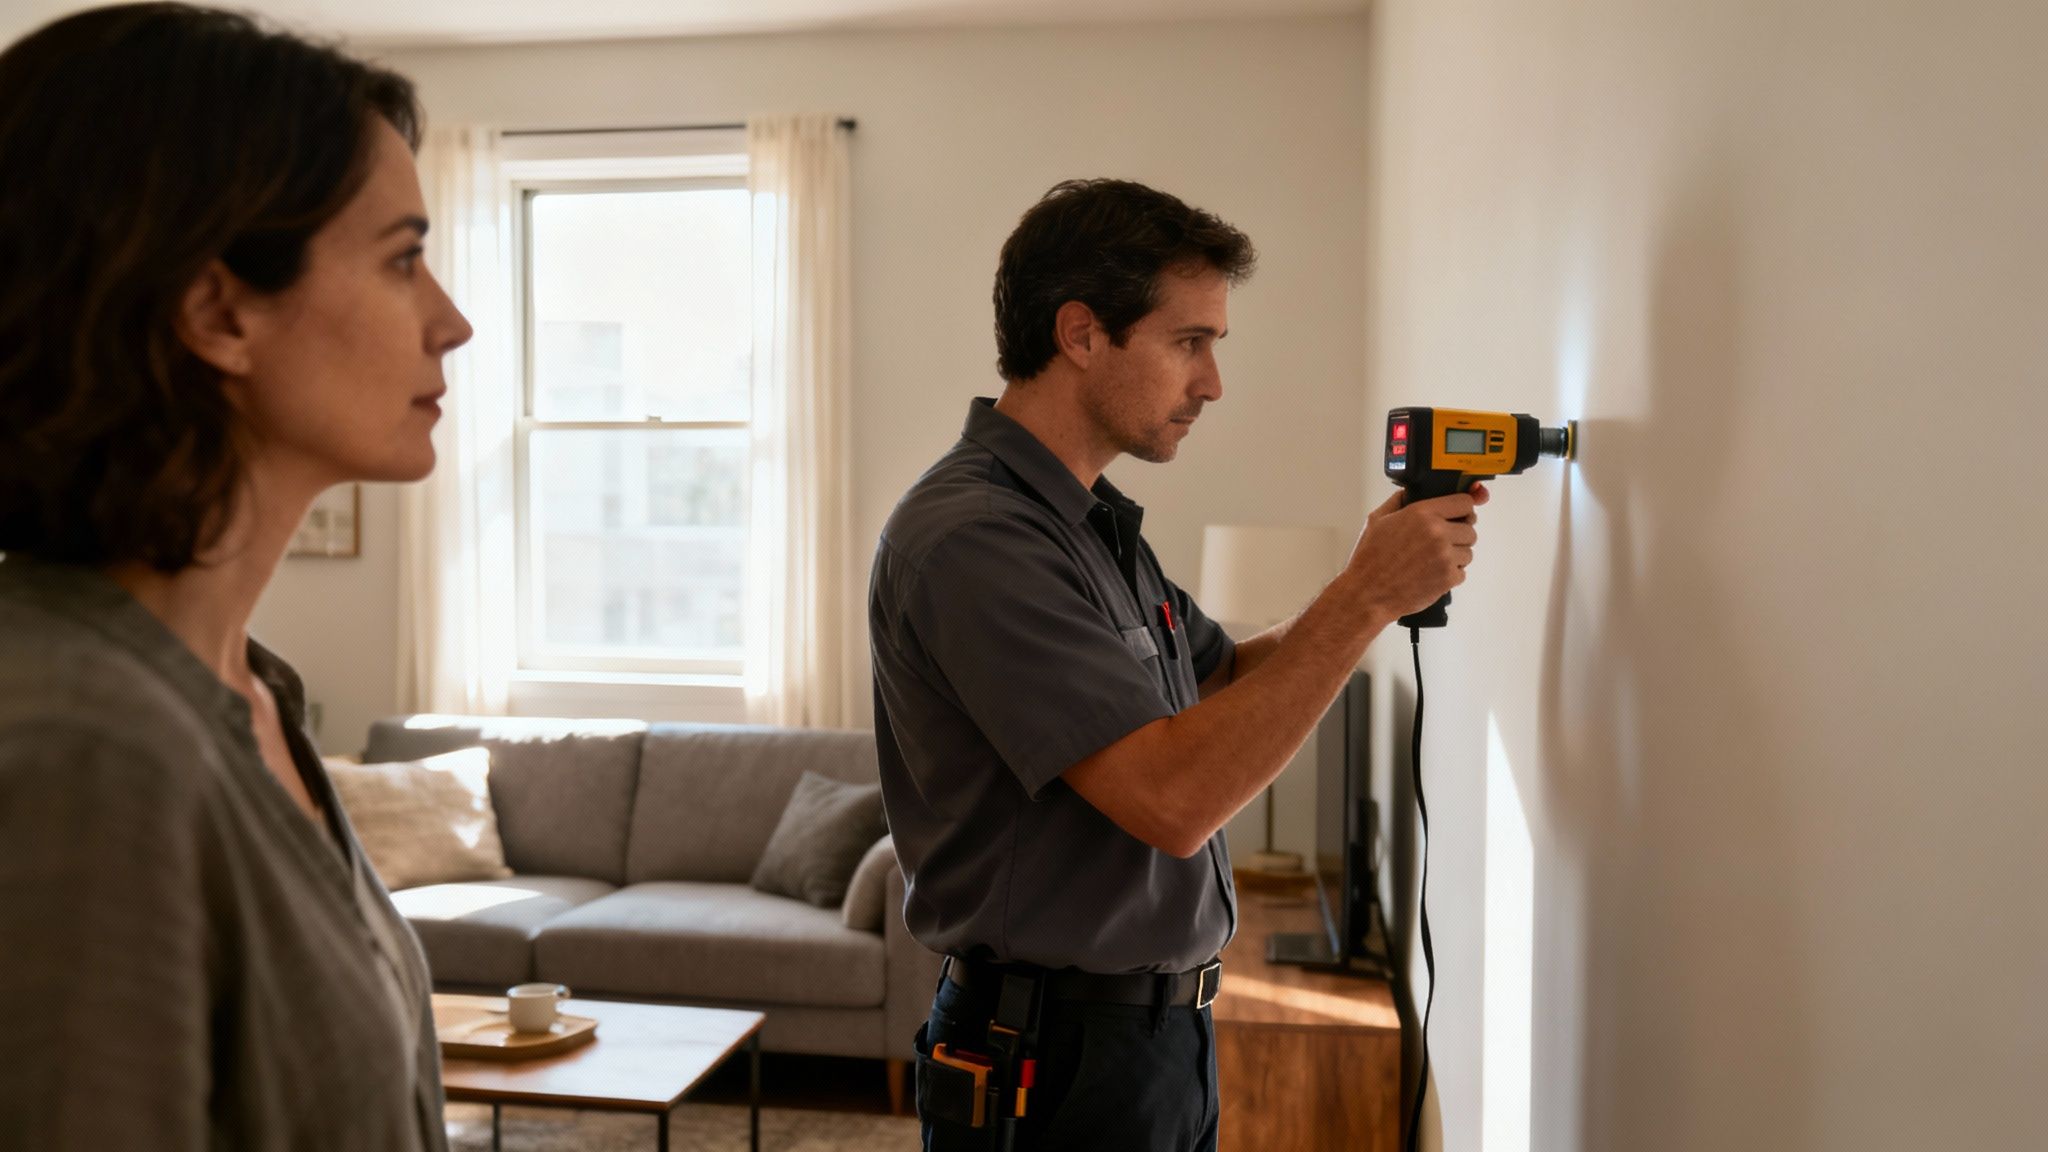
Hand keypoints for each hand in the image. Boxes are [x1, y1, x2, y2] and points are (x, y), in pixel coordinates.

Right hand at [1341, 482, 1489, 621]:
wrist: (1368, 594)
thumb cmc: (1370, 559)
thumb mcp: (1377, 520)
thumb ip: (1398, 501)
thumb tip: (1411, 492)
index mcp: (1422, 513)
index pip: (1465, 502)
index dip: (1463, 508)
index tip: (1459, 515)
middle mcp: (1438, 532)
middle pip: (1470, 529)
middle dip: (1458, 535)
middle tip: (1441, 542)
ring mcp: (1445, 556)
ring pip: (1468, 552)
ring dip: (1456, 556)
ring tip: (1433, 560)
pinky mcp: (1448, 578)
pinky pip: (1462, 573)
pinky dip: (1450, 575)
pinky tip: (1431, 574)